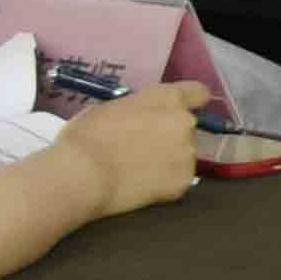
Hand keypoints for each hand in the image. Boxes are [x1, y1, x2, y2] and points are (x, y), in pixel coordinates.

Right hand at [53, 79, 205, 214]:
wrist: (82, 174)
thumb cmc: (86, 136)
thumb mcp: (110, 108)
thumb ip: (136, 109)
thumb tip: (139, 118)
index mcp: (168, 99)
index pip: (198, 93)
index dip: (190, 102)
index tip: (177, 112)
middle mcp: (186, 123)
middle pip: (187, 128)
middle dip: (170, 136)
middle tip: (143, 148)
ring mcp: (188, 154)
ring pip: (183, 155)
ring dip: (168, 160)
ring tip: (137, 170)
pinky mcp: (184, 182)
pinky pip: (178, 180)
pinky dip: (164, 183)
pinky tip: (140, 186)